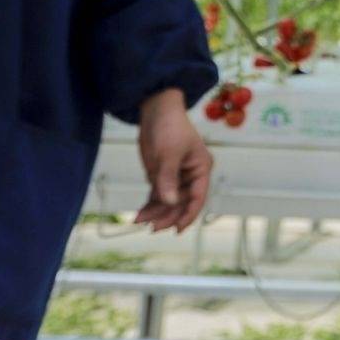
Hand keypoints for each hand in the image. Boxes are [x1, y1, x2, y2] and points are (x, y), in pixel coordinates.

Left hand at [135, 87, 211, 231]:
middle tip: (150, 227)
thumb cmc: (169, 127)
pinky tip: (140, 214)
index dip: (188, 215)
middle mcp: (190, 175)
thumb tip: (168, 202)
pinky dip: (149, 205)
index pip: (197, 197)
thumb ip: (168, 179)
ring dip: (155, 212)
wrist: (155, 110)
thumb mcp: (169, 154)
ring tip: (139, 221)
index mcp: (201, 169)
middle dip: (166, 215)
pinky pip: (158, 195)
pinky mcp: (162, 175)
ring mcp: (176, 176)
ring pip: (168, 201)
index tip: (176, 229)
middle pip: (181, 203)